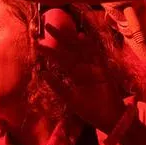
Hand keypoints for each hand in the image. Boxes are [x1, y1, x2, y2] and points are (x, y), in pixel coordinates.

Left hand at [35, 12, 125, 133]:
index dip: (50, 51)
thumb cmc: (90, 110)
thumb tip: (43, 72)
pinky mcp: (103, 69)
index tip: (38, 44)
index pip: (60, 59)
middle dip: (59, 37)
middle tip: (46, 25)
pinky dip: (90, 45)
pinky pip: (96, 55)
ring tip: (61, 28)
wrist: (108, 119)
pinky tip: (81, 36)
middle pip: (69, 49)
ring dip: (70, 38)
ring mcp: (93, 67)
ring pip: (80, 48)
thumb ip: (58, 86)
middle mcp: (83, 67)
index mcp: (74, 74)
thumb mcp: (70, 99)